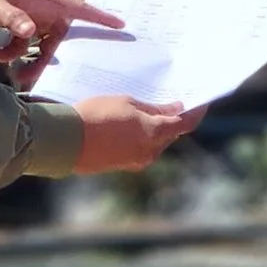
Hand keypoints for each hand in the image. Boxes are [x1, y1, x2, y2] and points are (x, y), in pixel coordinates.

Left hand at [0, 0, 117, 79]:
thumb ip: (11, 18)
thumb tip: (30, 32)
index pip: (76, 7)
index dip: (99, 17)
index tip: (120, 24)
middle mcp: (39, 8)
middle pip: (57, 38)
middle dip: (50, 59)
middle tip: (35, 78)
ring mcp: (28, 17)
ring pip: (39, 45)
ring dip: (28, 61)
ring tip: (13, 73)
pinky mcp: (16, 24)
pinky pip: (22, 45)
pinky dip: (11, 53)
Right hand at [69, 96, 204, 174]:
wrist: (66, 141)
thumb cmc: (96, 115)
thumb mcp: (127, 103)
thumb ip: (153, 109)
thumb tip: (175, 110)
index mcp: (155, 134)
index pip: (185, 124)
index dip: (196, 112)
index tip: (200, 101)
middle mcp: (150, 151)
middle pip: (170, 134)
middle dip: (172, 120)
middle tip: (168, 101)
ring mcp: (136, 161)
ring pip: (155, 143)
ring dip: (155, 129)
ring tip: (144, 110)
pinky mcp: (122, 165)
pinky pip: (139, 150)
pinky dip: (140, 137)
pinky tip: (129, 125)